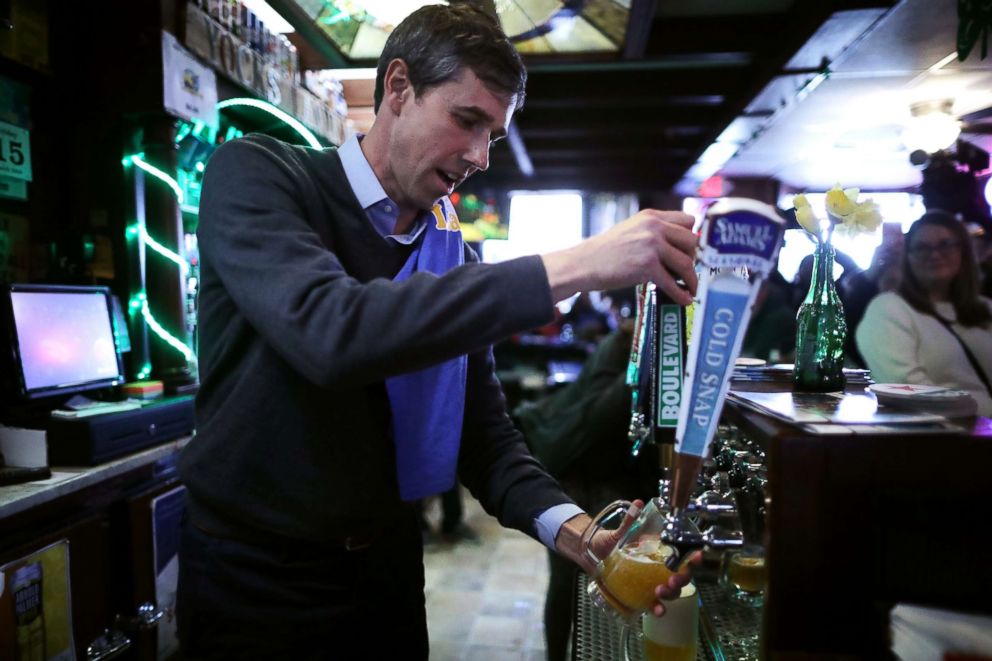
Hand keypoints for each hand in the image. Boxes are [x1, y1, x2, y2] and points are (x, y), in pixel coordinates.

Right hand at [541, 210, 697, 304]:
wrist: (584, 263)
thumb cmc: (605, 251)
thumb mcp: (631, 229)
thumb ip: (653, 232)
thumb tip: (675, 248)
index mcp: (651, 216)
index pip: (688, 220)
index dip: (691, 236)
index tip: (690, 250)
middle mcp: (654, 227)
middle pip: (692, 241)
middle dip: (693, 257)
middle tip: (688, 270)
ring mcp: (652, 246)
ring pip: (686, 262)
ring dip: (692, 279)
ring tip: (691, 288)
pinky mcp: (647, 266)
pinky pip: (673, 282)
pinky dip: (681, 294)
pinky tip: (684, 300)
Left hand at [581, 500, 702, 617]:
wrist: (591, 555)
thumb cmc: (608, 542)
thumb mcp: (619, 532)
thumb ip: (629, 521)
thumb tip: (637, 503)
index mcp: (659, 551)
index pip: (682, 555)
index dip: (692, 557)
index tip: (696, 557)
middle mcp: (658, 568)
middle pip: (680, 576)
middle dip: (681, 579)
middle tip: (673, 579)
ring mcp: (651, 582)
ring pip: (670, 591)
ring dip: (670, 593)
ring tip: (660, 592)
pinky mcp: (641, 594)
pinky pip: (653, 604)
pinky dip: (658, 608)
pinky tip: (658, 610)